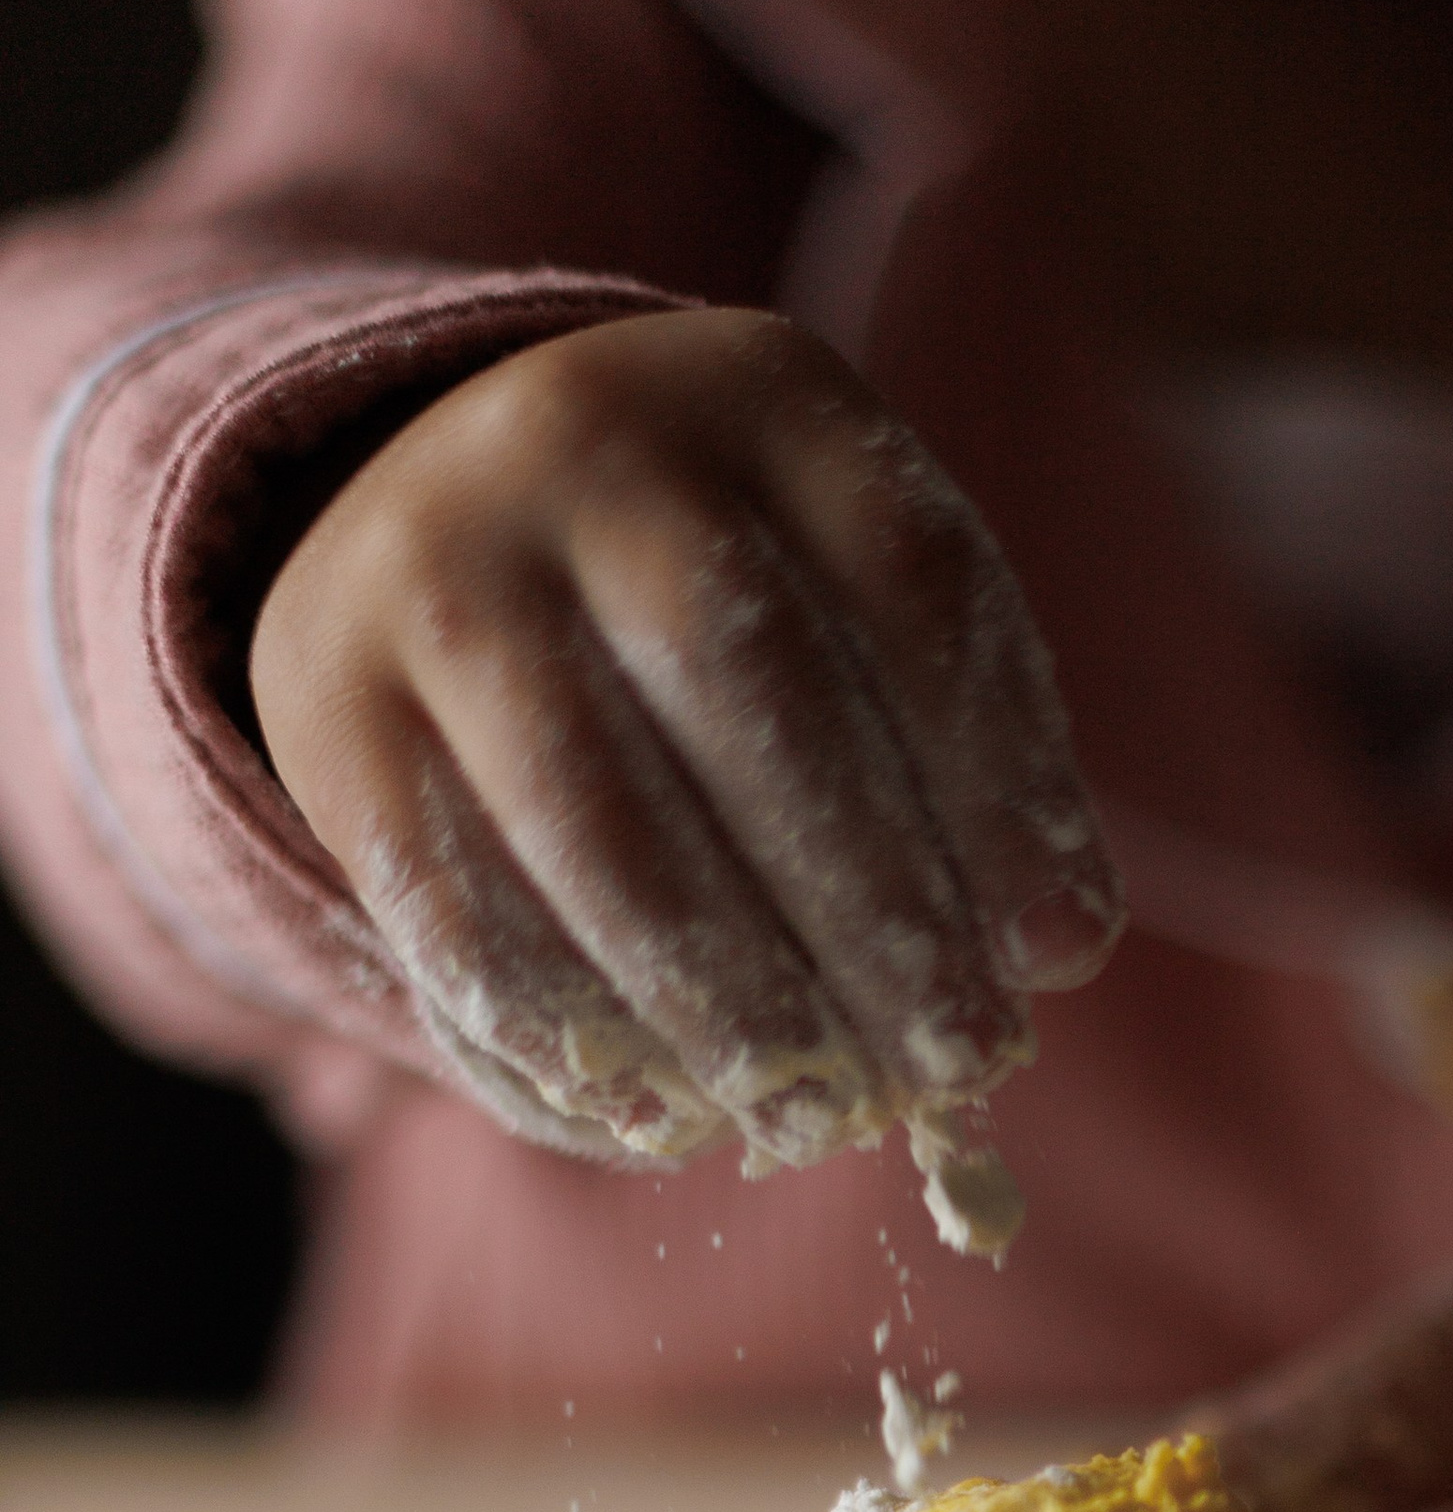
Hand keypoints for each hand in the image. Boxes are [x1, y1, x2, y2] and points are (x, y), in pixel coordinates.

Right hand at [250, 307, 1120, 1174]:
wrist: (448, 510)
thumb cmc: (731, 599)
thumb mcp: (856, 601)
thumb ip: (966, 744)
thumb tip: (1056, 946)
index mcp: (763, 393)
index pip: (912, 588)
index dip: (1000, 787)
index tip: (1059, 959)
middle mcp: (583, 442)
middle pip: (758, 702)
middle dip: (876, 916)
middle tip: (957, 1067)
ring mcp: (438, 567)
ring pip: (605, 823)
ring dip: (733, 1002)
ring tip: (823, 1118)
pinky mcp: (334, 706)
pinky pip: (459, 904)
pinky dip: (576, 1032)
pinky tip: (670, 1116)